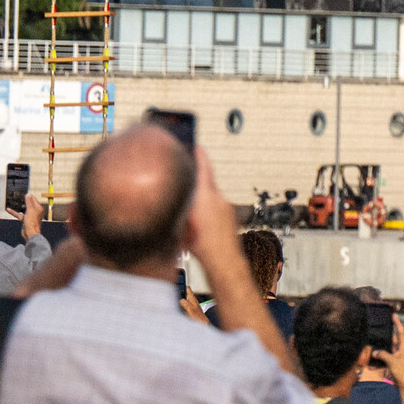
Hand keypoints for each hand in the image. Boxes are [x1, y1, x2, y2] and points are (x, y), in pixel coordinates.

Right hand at [18, 183, 44, 240]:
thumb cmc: (32, 222)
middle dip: (24, 200)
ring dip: (19, 206)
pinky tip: (9, 210)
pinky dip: (14, 212)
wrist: (30, 233)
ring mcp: (29, 216)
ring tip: (14, 201)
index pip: (34, 199)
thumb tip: (28, 194)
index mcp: (38, 208)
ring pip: (23, 209)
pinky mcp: (24, 220)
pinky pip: (19, 214)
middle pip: (29, 203)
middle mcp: (34, 211)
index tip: (24, 192)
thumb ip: (29, 202)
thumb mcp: (30, 210)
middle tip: (18, 196)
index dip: (29, 196)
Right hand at [178, 156, 244, 284]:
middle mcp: (218, 197)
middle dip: (195, 177)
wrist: (224, 261)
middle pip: (206, 179)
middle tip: (185, 172)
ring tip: (189, 206)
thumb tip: (174, 198)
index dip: (197, 153)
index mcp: (205, 195)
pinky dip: (207, 208)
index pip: (203, 166)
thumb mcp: (182, 224)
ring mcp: (225, 206)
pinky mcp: (229, 216)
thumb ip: (179, 206)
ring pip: (211, 194)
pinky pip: (216, 205)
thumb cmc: (202, 246)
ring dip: (201, 196)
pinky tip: (199, 220)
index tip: (194, 143)